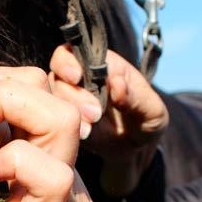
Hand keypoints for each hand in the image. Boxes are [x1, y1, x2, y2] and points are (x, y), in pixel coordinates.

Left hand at [0, 67, 201, 201]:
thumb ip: (6, 154)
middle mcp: (61, 155)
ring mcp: (64, 185)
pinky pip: (49, 175)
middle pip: (41, 82)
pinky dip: (14, 163)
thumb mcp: (20, 190)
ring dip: (9, 111)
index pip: (30, 79)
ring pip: (57, 118)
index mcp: (49, 145)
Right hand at [49, 45, 168, 195]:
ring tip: (89, 130)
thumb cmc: (147, 123)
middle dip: (72, 94)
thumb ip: (136, 97)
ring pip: (50, 96)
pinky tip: (82, 136)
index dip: (69, 61)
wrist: (135, 150)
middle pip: (58, 74)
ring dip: (65, 111)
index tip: (76, 77)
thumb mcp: (152, 112)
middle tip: (94, 115)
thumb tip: (116, 83)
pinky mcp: (61, 118)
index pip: (74, 51)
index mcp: (103, 64)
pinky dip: (60, 127)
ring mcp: (68, 98)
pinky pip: (48, 117)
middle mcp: (81, 78)